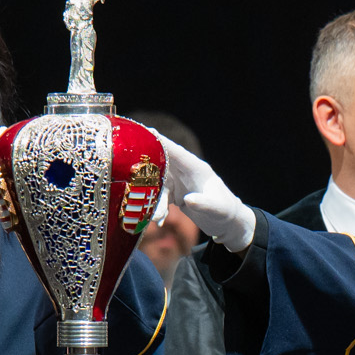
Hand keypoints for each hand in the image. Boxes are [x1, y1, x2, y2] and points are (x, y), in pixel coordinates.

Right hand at [152, 131, 254, 253]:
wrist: (228, 223)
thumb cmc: (226, 212)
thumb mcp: (217, 209)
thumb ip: (203, 204)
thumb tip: (187, 200)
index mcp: (196, 168)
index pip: (176, 151)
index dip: (161, 141)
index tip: (145, 131)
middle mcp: (185, 172)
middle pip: (162, 163)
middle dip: (145, 165)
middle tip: (127, 165)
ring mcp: (179, 183)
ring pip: (158, 185)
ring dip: (152, 200)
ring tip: (156, 217)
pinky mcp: (176, 194)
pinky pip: (160, 198)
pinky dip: (157, 209)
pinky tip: (159, 222)